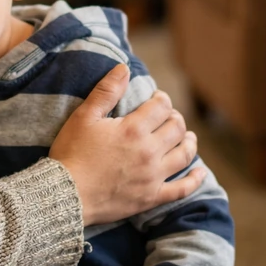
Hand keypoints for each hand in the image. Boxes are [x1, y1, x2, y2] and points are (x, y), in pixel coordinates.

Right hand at [49, 64, 202, 224]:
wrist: (64, 194)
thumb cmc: (72, 153)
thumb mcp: (84, 116)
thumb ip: (107, 91)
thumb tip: (124, 68)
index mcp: (134, 129)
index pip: (162, 106)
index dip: (162, 99)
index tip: (156, 99)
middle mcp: (149, 152)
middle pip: (177, 128)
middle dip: (175, 118)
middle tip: (168, 117)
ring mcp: (153, 176)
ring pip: (185, 155)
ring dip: (189, 142)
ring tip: (187, 137)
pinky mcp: (151, 197)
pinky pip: (182, 189)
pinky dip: (195, 180)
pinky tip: (201, 172)